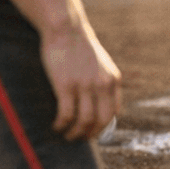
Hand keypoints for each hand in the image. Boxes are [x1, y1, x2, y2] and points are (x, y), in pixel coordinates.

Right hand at [41, 21, 121, 140]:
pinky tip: (56, 126)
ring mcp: (85, 85)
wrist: (66, 29)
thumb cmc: (79, 47)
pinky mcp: (66, 85)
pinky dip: (61, 125)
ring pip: (84, 121)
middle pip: (101, 121)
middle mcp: (102, 84)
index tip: (91, 132)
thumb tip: (98, 105)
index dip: (102, 127)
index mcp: (113, 79)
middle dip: (89, 135)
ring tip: (66, 135)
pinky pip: (66, 114)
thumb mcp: (100, 64)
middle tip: (78, 139)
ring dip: (74, 133)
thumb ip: (102, 82)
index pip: (113, 112)